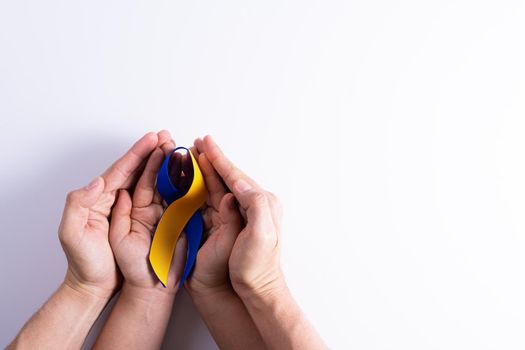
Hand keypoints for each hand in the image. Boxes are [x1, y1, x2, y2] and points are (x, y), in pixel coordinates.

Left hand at [58, 132, 159, 298]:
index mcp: (99, 197)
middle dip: (151, 151)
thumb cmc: (83, 262)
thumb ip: (78, 204)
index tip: (151, 138)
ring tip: (174, 149)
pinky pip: (153, 197)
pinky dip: (164, 184)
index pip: (120, 170)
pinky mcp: (138, 219)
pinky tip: (175, 177)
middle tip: (167, 136)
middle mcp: (113, 198)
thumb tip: (98, 181)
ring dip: (159, 164)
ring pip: (146, 180)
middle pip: (135, 169)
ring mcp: (127, 208)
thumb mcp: (71, 233)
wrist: (94, 285)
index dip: (136, 153)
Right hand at [196, 135, 284, 297]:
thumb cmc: (256, 266)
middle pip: (228, 175)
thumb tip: (239, 186)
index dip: (219, 159)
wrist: (254, 288)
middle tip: (199, 141)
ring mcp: (242, 213)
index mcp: (261, 203)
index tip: (206, 143)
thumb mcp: (261, 235)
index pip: (235, 176)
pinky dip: (206, 184)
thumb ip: (255, 206)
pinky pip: (217, 197)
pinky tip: (198, 178)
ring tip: (197, 153)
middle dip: (212, 158)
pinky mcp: (231, 223)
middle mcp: (254, 204)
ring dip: (208, 168)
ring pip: (221, 184)